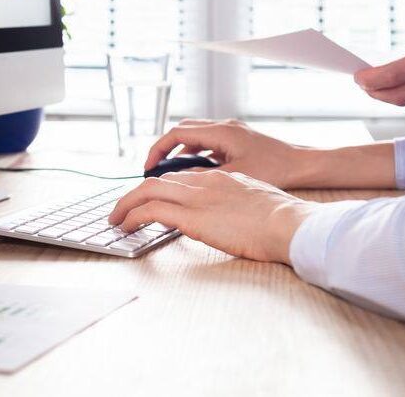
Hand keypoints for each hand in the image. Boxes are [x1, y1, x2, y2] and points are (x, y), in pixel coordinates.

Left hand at [108, 171, 316, 262]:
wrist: (289, 224)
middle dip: (136, 194)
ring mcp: (197, 197)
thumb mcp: (254, 201)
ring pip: (148, 191)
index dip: (160, 188)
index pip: (180, 178)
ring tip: (116, 219)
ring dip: (127, 204)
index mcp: (220, 178)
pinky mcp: (192, 216)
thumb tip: (228, 214)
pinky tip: (125, 226)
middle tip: (123, 208)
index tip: (149, 199)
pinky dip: (133, 216)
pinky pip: (151, 210)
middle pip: (159, 181)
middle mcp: (204, 182)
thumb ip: (235, 202)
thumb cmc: (281, 220)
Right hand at [145, 119, 313, 188]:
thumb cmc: (275, 169)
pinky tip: (197, 173)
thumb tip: (178, 181)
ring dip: (181, 152)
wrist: (303, 164)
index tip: (148, 167)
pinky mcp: (237, 140)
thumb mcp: (234, 177)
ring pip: (196, 136)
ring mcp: (231, 131)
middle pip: (183, 131)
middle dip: (165, 149)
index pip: (177, 133)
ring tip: (172, 174)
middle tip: (155, 170)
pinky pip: (208, 142)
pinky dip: (197, 154)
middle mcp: (224, 126)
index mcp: (220, 132)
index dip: (158, 150)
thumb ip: (204, 177)